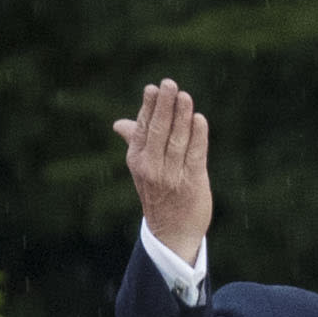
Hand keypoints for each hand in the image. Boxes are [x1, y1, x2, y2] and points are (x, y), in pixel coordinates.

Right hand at [114, 78, 213, 259]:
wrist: (171, 233)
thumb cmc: (159, 194)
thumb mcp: (142, 169)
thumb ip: (134, 141)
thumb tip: (118, 123)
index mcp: (137, 160)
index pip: (142, 128)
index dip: (149, 107)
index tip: (153, 88)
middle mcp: (151, 167)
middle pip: (158, 131)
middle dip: (164, 106)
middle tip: (169, 84)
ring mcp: (171, 176)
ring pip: (177, 140)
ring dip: (182, 117)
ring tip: (185, 97)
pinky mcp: (192, 183)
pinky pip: (195, 155)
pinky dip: (198, 136)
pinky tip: (199, 120)